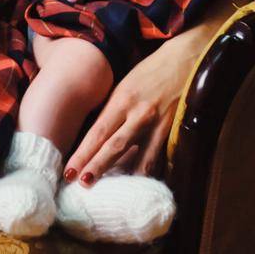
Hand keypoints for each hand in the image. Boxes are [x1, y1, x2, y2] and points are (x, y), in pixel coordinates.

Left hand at [64, 30, 187, 183]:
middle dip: (96, 167)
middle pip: (114, 147)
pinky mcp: (173, 131)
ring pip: (139, 158)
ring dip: (124, 177)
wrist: (184, 60)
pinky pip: (159, 158)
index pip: (98, 132)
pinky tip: (140, 185)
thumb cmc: (149, 72)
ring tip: (111, 193)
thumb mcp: (125, 85)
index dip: (83, 153)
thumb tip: (94, 136)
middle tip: (80, 184)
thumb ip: (112, 110)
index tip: (69, 170)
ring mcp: (158, 124)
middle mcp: (139, 113)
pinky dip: (149, 172)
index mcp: (122, 99)